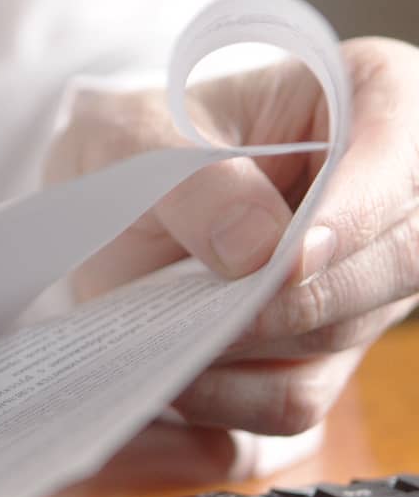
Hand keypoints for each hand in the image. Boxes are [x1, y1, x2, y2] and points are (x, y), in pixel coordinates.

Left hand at [45, 37, 418, 441]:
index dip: (358, 211)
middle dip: (303, 297)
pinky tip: (177, 372)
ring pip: (347, 334)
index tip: (290, 259)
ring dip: (256, 347)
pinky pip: (298, 397)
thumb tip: (258, 252)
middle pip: (399, 261)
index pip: (401, 152)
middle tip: (218, 314)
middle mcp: (389, 195)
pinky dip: (234, 397)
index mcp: (372, 98)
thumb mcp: (139, 135)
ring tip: (175, 332)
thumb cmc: (138, 140)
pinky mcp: (321, 349)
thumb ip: (197, 183)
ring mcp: (364, 279)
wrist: (106, 192)